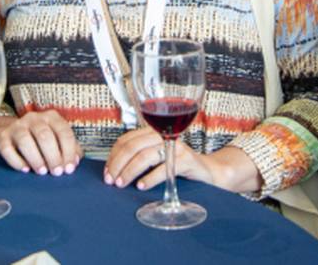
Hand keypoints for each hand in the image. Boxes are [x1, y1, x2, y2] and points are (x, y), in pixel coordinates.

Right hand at [0, 110, 81, 174]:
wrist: (10, 133)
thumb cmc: (39, 139)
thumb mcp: (56, 140)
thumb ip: (69, 149)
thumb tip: (75, 161)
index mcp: (51, 117)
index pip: (63, 132)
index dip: (68, 151)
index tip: (69, 168)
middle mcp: (33, 118)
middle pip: (45, 136)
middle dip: (53, 156)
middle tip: (57, 173)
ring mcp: (16, 126)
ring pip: (25, 140)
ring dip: (36, 158)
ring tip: (42, 172)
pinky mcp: (1, 136)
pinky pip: (7, 149)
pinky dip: (16, 161)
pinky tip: (25, 170)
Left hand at [104, 127, 261, 193]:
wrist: (209, 172)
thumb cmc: (179, 166)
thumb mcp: (157, 158)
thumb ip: (140, 158)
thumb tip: (114, 170)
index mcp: (153, 132)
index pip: (126, 140)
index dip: (113, 156)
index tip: (107, 171)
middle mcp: (164, 135)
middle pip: (133, 147)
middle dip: (118, 164)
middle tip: (111, 180)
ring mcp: (175, 146)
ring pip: (145, 156)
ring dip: (130, 171)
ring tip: (122, 184)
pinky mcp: (186, 159)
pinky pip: (164, 167)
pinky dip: (150, 178)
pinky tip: (141, 186)